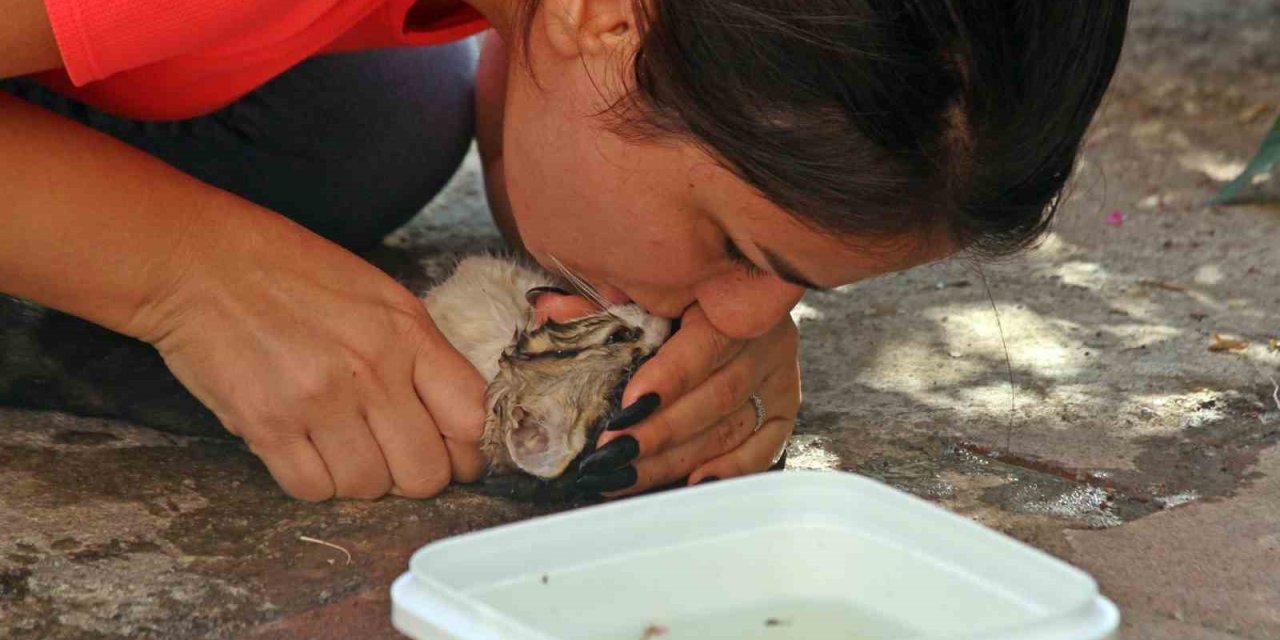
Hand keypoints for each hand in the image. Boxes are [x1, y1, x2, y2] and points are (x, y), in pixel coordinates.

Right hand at [133, 210, 486, 500]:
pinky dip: (315, 481)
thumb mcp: (377, 294)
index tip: (454, 450)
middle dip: (415, 475)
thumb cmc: (289, 272)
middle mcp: (371, 370)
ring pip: (370, 487)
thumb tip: (454, 416)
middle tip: (394, 457)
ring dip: (361, 478)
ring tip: (342, 446)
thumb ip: (420, 352)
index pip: (471, 418)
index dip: (468, 447)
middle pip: (426, 472)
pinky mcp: (267, 425)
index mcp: (407, 332)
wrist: (197, 263)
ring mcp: (319, 401)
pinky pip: (313, 489)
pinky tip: (306, 449)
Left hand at [575, 304, 799, 496]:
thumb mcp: (638, 295)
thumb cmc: (672, 299)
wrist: (729, 302)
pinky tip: (690, 487)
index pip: (704, 345)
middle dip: (659, 432)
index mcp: (732, 300)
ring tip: (622, 479)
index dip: (668, 380)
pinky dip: (728, 470)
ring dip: (675, 460)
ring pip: (729, 429)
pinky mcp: (783, 409)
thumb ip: (600, 306)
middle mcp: (766, 339)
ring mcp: (778, 377)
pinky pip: (762, 449)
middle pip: (716, 396)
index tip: (625, 411)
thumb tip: (549, 310)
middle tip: (609, 456)